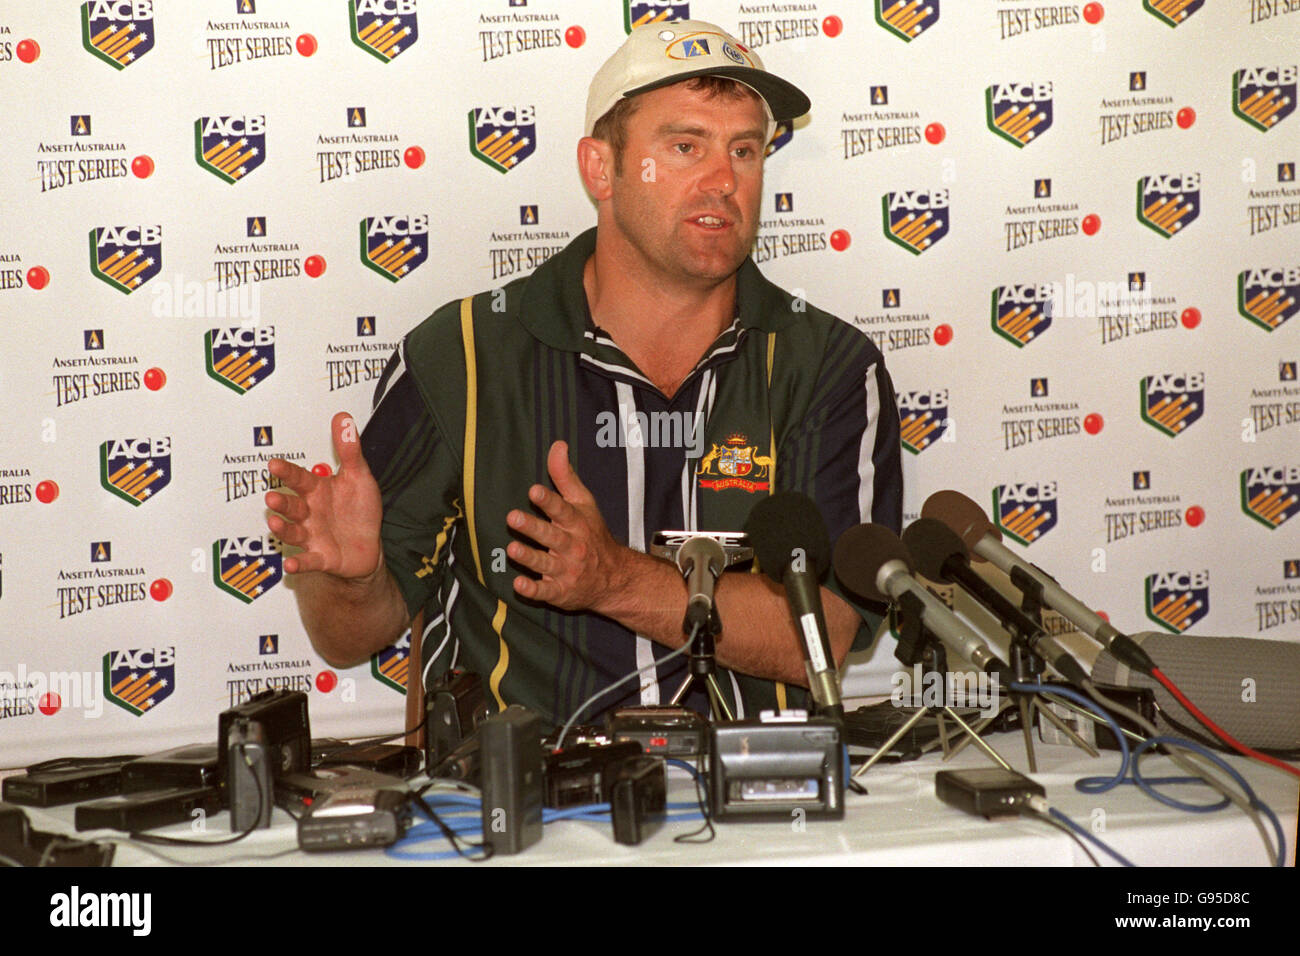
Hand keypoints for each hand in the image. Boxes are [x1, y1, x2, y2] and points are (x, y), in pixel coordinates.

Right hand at [265, 411, 383, 579]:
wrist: (368, 546)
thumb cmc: (359, 510)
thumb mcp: (358, 476)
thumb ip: (349, 450)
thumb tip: (343, 418)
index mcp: (317, 491)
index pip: (299, 479)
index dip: (287, 473)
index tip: (274, 465)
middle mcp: (310, 513)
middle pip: (292, 506)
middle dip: (281, 502)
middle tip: (272, 497)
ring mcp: (313, 536)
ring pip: (294, 532)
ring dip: (283, 529)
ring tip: (275, 523)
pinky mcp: (322, 558)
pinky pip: (308, 561)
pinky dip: (299, 563)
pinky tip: (291, 565)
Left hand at [506, 440, 629, 612]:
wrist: (614, 577)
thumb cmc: (593, 534)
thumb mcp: (583, 503)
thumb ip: (565, 476)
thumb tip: (557, 445)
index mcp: (576, 523)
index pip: (562, 510)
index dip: (548, 501)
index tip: (534, 491)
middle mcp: (572, 546)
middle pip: (551, 536)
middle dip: (533, 527)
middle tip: (513, 517)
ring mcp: (566, 570)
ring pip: (546, 564)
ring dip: (529, 557)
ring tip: (512, 550)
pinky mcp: (560, 591)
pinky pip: (546, 592)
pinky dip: (533, 590)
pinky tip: (519, 585)